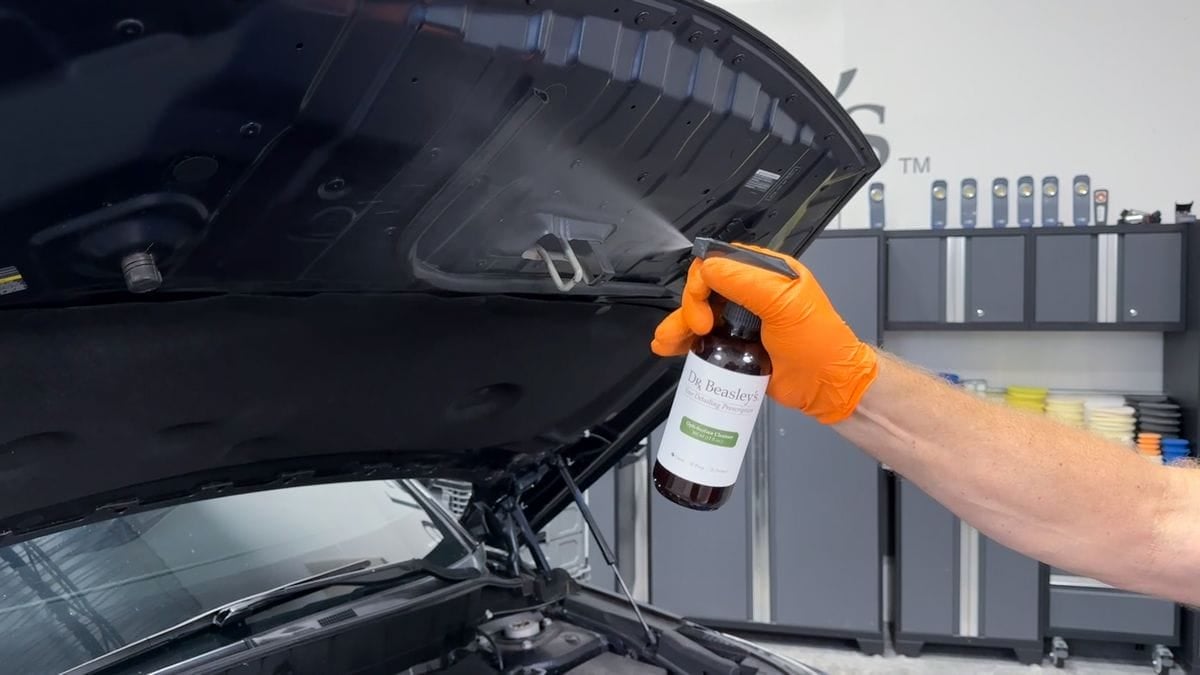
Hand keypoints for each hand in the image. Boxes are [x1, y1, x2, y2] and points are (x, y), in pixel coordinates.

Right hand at [650, 243, 877, 423]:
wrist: (826, 387)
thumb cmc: (818, 344)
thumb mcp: (786, 304)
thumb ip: (747, 281)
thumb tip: (709, 269)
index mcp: (767, 273)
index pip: (720, 261)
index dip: (703, 280)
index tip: (705, 307)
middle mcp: (751, 293)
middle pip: (703, 288)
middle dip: (691, 306)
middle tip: (702, 328)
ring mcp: (740, 320)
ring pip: (696, 313)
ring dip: (677, 325)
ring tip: (669, 342)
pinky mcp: (733, 345)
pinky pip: (699, 338)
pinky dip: (681, 341)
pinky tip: (671, 347)